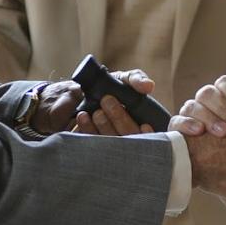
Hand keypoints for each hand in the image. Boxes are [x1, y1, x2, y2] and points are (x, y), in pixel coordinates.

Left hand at [32, 70, 157, 135]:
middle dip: (120, 119)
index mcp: (140, 123)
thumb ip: (136, 79)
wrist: (76, 94)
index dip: (147, 134)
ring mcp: (110, 143)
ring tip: (96, 111)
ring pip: (111, 143)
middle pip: (128, 137)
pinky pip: (91, 142)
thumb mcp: (123, 79)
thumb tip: (148, 86)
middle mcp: (127, 136)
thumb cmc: (108, 87)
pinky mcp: (92, 145)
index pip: (148, 135)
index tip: (144, 125)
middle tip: (108, 101)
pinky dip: (87, 129)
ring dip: (104, 126)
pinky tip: (83, 117)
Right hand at [171, 76, 225, 136]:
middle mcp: (208, 102)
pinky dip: (186, 124)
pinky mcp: (181, 130)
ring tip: (223, 133)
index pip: (224, 82)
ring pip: (192, 105)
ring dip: (208, 117)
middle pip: (207, 93)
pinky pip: (176, 121)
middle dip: (223, 108)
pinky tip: (199, 132)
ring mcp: (193, 115)